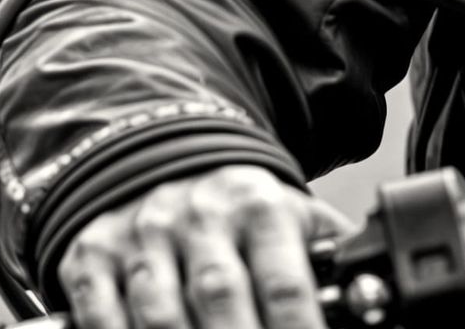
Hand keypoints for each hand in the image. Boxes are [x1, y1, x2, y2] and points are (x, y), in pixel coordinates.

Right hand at [57, 164, 348, 328]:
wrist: (163, 152)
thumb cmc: (237, 206)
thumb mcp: (286, 212)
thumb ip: (324, 247)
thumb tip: (372, 282)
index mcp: (259, 207)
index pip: (285, 280)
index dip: (299, 326)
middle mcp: (201, 217)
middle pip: (221, 295)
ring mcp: (144, 236)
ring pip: (159, 311)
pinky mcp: (91, 256)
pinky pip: (99, 313)